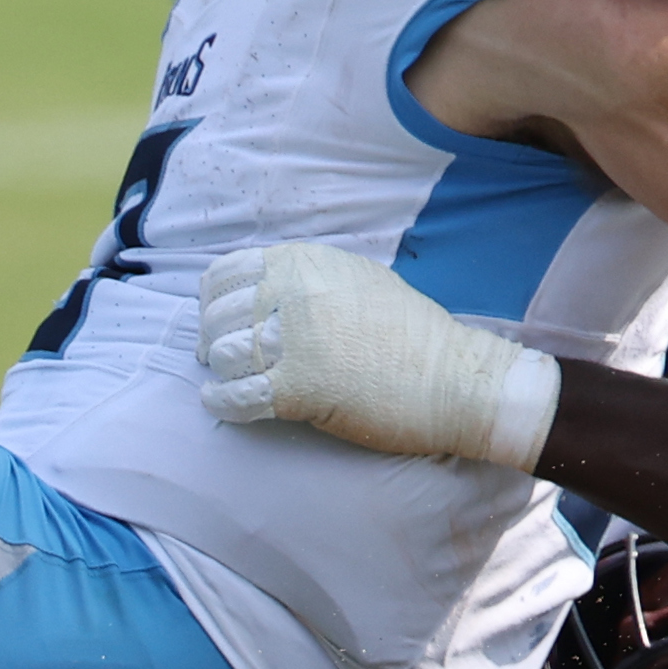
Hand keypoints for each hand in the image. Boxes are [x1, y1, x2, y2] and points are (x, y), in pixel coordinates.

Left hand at [198, 242, 560, 467]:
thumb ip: (308, 278)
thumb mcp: (358, 279)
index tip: (219, 319)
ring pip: (224, 354)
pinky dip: (222, 402)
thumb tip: (261, 289)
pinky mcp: (299, 389)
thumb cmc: (412, 334)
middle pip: (220, 316)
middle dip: (213, 338)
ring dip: (221, 371)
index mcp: (305, 263)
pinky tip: (223, 405)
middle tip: (219, 357)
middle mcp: (294, 294)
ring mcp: (295, 340)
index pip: (228, 273)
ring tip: (228, 380)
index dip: (215, 300)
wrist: (454, 380)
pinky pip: (237, 396)